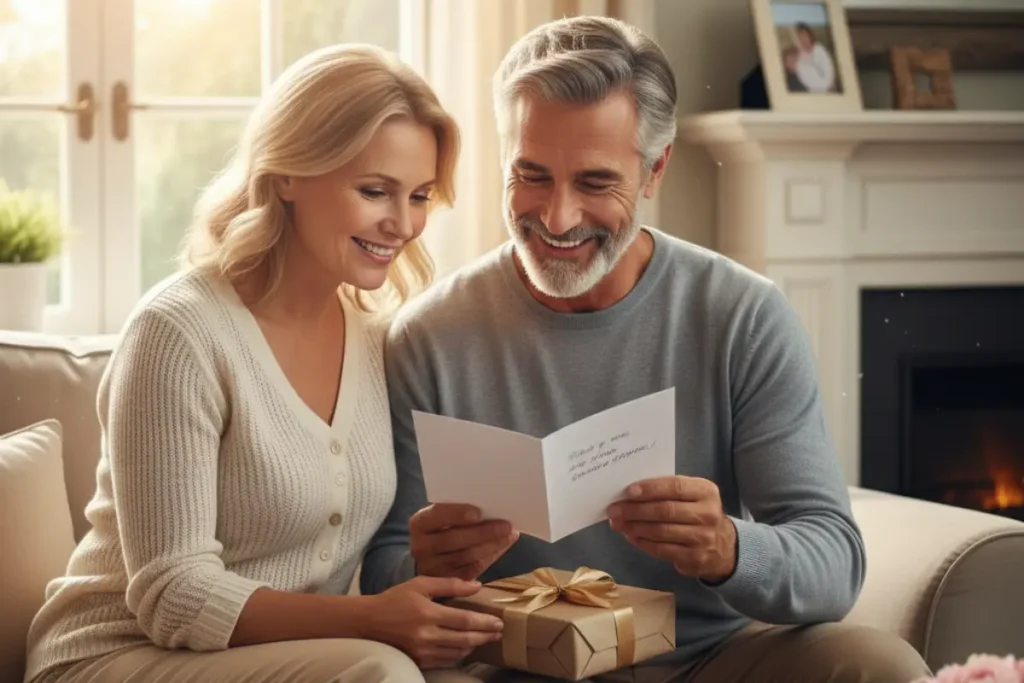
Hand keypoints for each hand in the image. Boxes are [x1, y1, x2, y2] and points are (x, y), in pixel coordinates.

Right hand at [361, 576, 503, 668]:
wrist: (368, 622)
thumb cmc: (394, 599)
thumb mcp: (420, 584)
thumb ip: (450, 584)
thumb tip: (477, 585)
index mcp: (428, 613)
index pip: (464, 620)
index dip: (484, 622)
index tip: (498, 622)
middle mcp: (427, 635)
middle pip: (465, 639)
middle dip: (485, 636)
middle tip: (499, 633)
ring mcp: (422, 651)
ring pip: (457, 653)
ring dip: (474, 646)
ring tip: (485, 638)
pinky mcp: (418, 661)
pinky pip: (445, 660)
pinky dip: (458, 655)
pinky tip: (465, 648)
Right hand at [410, 503, 518, 580]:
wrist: (429, 555)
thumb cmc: (442, 527)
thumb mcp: (441, 516)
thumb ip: (457, 511)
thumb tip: (489, 503)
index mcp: (419, 524)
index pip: (436, 515)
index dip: (457, 514)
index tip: (478, 513)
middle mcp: (421, 547)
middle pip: (454, 539)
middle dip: (483, 532)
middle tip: (506, 525)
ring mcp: (433, 567)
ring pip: (466, 556)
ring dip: (492, 545)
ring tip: (510, 534)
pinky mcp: (447, 581)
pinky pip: (473, 569)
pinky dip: (491, 556)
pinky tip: (503, 546)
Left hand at [607, 476, 737, 582]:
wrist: (723, 546)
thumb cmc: (697, 513)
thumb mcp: (691, 496)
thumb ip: (666, 491)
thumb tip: (629, 494)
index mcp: (706, 491)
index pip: (675, 487)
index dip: (650, 489)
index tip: (628, 491)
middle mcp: (708, 514)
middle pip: (665, 510)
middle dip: (635, 510)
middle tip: (614, 509)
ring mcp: (703, 538)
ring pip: (661, 532)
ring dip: (634, 527)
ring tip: (618, 523)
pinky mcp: (694, 558)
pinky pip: (661, 549)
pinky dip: (642, 542)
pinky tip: (630, 535)